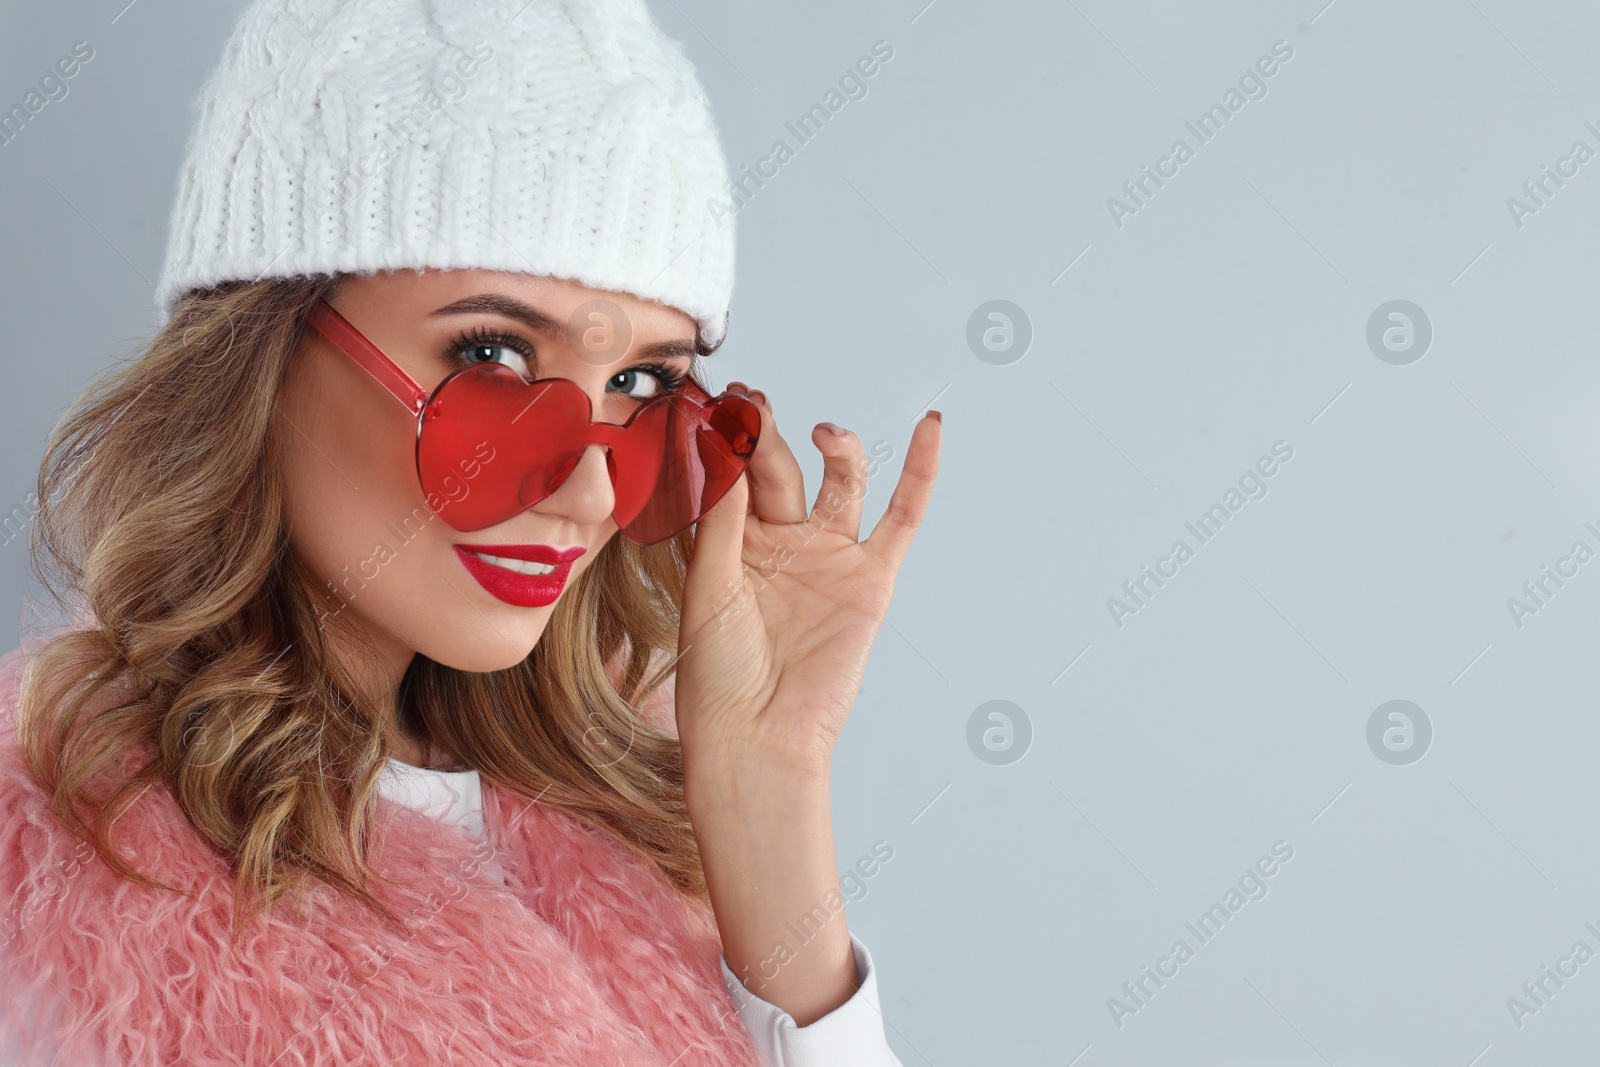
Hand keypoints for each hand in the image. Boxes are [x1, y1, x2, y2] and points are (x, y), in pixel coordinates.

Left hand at [673, 384, 941, 779]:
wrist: (757, 737)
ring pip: (840, 481)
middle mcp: (782, 543)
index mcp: (732, 543)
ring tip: (820, 430)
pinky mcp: (871, 578)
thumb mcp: (708, 587)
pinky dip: (920, 473)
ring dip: (835, 445)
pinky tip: (931, 428)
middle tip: (752, 401)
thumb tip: (727, 449)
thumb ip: (723, 520)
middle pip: (780, 470)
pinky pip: (902, 518)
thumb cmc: (717, 675)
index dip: (727, 437)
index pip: (733, 474)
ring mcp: (829, 556)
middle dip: (766, 434)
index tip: (714, 400)